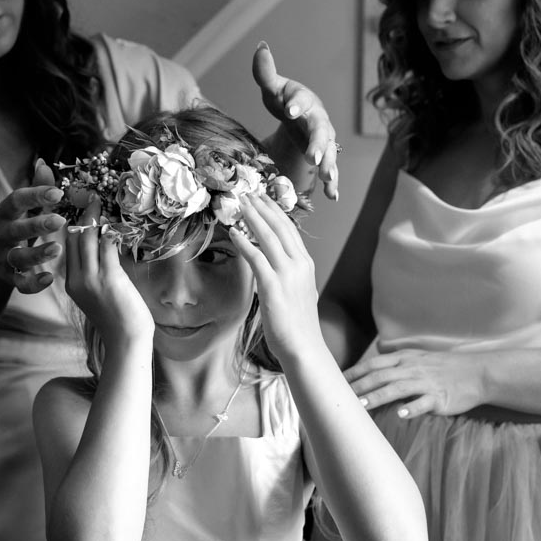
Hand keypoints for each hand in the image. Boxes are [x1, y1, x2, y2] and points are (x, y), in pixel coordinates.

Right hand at [0, 158, 65, 293]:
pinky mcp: (8, 279)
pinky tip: (48, 279)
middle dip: (36, 225)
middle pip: (16, 229)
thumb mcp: (20, 211)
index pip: (16, 200)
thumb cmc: (13, 231)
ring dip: (36, 254)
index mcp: (6, 215)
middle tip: (60, 220)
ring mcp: (3, 258)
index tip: (58, 192)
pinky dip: (32, 283)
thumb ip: (35, 190)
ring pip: (18, 257)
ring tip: (57, 249)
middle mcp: (1, 235)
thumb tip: (43, 163)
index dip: (35, 195)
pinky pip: (19, 283)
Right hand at [63, 200, 153, 344]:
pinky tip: (115, 223)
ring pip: (88, 238)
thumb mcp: (98, 295)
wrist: (125, 340)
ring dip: (95, 218)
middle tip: (91, 198)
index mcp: (71, 283)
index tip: (82, 210)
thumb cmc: (117, 319)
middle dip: (82, 216)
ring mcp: (91, 278)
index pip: (67, 246)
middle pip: (74, 238)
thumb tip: (107, 247)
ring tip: (100, 204)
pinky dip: (111, 232)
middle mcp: (76, 279)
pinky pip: (107, 246)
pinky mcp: (109, 278)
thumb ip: (96, 273)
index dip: (74, 226)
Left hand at [229, 192, 323, 363]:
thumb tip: (279, 268)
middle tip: (249, 193)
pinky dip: (244, 243)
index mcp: (306, 264)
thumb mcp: (300, 292)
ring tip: (240, 205)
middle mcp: (299, 264)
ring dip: (252, 218)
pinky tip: (234, 233)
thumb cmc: (298, 325)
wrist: (304, 347)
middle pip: (279, 227)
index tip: (263, 199)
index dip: (275, 212)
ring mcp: (287, 274)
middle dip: (263, 207)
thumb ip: (290, 276)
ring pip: (268, 237)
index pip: (290, 230)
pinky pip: (256, 258)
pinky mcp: (273, 286)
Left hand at [252, 42, 339, 199]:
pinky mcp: (324, 157)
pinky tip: (333, 195)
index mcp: (304, 101)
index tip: (288, 109)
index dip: (296, 104)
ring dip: (329, 165)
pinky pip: (331, 170)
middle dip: (318, 144)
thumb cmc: (284, 101)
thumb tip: (261, 46)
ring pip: (330, 152)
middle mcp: (319, 120)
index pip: (302, 100)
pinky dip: (333, 182)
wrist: (298, 117)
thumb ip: (265, 72)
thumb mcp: (273, 88)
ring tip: (326, 177)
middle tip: (312, 157)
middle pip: (321, 130)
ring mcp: (324, 140)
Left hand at [344, 349, 486, 417]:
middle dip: (358, 386)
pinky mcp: (440, 397)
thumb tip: (371, 369)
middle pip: (380, 376)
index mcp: (405, 359)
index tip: (334, 382)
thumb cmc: (444, 368)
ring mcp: (426, 383)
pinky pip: (424, 402)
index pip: (373, 365)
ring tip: (360, 405)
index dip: (353, 373)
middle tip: (338, 397)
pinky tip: (400, 414)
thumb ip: (395, 364)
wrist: (477, 372)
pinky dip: (411, 408)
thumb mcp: (418, 359)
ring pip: (397, 389)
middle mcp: (412, 369)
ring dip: (377, 396)